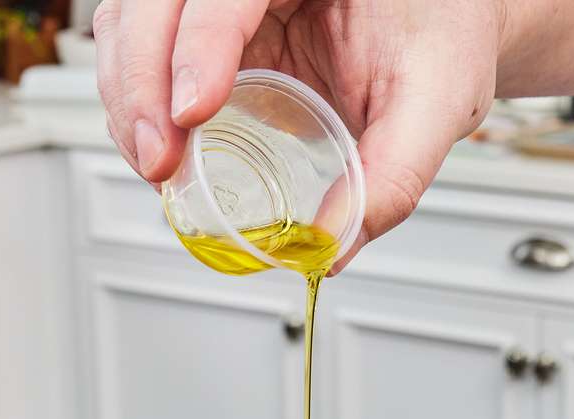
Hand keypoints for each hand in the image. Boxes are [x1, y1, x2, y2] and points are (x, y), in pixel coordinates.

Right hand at [94, 0, 502, 266]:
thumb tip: (339, 240)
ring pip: (132, 22)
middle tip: (161, 158)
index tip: (193, 111)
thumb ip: (396, 171)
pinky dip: (136, 101)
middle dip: (142, 83)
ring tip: (155, 163)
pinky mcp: (206, 34)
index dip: (197, 47)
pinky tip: (155, 147)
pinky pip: (143, 51)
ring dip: (127, 96)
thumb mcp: (438, 97)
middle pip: (153, 2)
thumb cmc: (443, 29)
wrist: (446, 22)